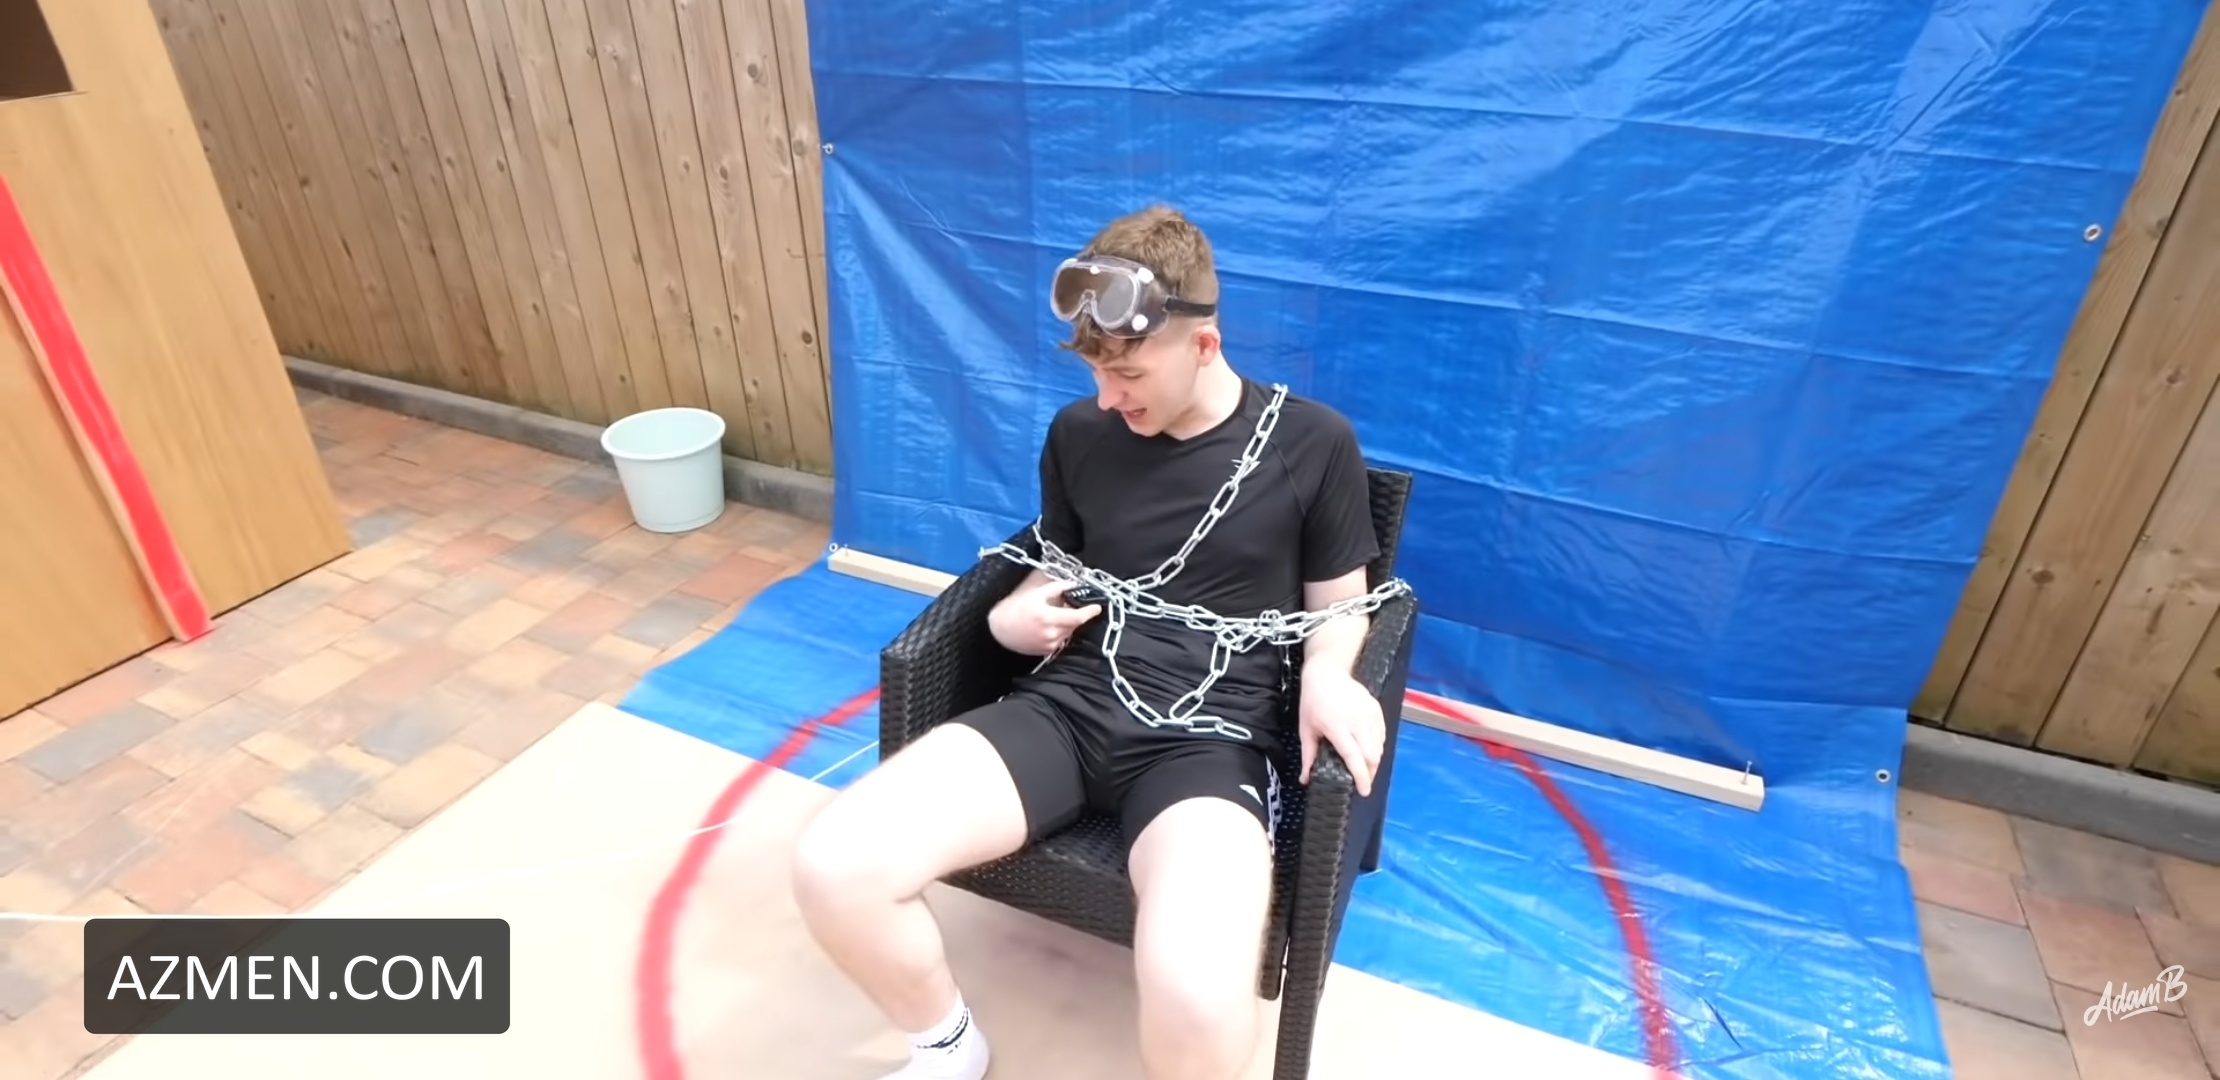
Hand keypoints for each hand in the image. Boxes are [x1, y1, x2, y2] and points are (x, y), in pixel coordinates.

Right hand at [990, 577, 1101, 656]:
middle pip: (1074, 624)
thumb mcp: (1035, 593)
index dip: (1089, 612)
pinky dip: (1059, 631)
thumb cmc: (1014, 609)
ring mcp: (1048, 644)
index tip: (1097, 608)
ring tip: (1052, 615)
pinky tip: (1047, 625)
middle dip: (1074, 614)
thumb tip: (1073, 585)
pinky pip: (1060, 640)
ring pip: (1068, 632)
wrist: (999, 629)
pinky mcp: (1045, 651)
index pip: (1077, 617)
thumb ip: (1057, 588)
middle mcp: (1050, 633)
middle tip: (1064, 606)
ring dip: (1066, 623)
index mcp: (1048, 617)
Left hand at [1298, 672, 1384, 796]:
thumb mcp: (1306, 729)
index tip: (1363, 791)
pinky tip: (1368, 749)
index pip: (1354, 757)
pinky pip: (1382, 734)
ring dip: (1374, 761)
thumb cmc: (1313, 701)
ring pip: (1380, 746)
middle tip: (1362, 781)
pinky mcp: (1376, 709)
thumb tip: (1305, 779)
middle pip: (1372, 756)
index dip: (1361, 777)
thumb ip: (1308, 756)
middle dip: (1370, 773)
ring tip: (1364, 767)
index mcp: (1337, 727)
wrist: (1327, 673)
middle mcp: (1357, 721)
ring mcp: (1369, 714)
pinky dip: (1378, 746)